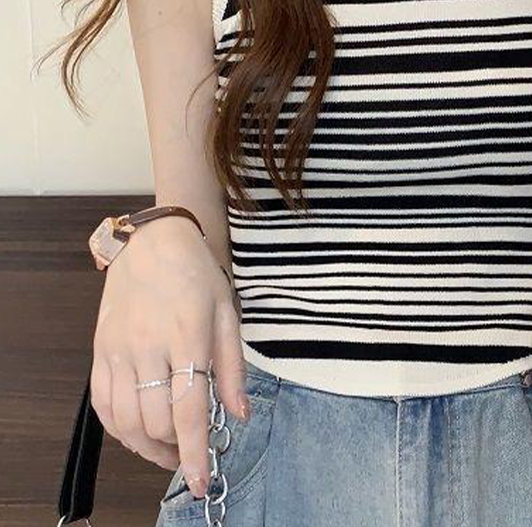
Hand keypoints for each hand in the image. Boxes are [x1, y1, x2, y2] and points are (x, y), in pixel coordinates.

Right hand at [90, 217, 246, 497]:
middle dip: (175, 448)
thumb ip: (232, 366)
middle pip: (157, 421)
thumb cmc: (196, 275)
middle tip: (190, 450)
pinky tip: (138, 430)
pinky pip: (102, 405)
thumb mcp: (228, 313)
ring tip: (167, 446)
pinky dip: (119, 428)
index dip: (195, 452)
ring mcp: (118, 350)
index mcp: (187, 336)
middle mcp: (148, 347)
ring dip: (147, 445)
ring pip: (125, 421)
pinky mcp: (100, 351)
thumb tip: (239, 413)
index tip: (201, 481)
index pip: (188, 409)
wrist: (152, 243)